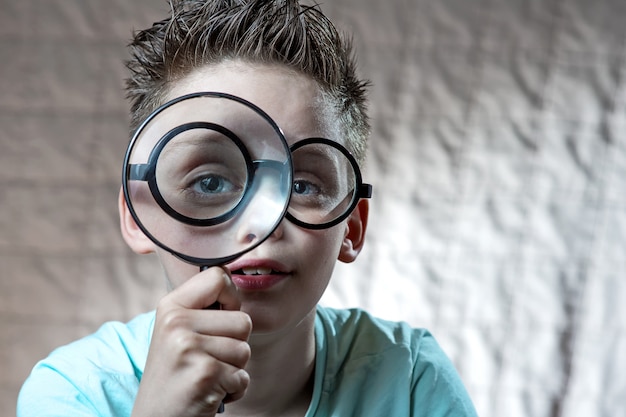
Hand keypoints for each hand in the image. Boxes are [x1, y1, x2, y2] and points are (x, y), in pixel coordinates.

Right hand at [131, 267, 251, 416]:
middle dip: (235, 344)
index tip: (218, 318)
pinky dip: (233, 390)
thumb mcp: (177, 332)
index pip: (219, 276)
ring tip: (207, 376)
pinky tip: (209, 392)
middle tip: (207, 359)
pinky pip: (243, 377)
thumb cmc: (176, 374)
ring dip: (233, 369)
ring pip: (245, 350)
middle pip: (243, 320)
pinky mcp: (205, 374)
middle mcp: (176, 323)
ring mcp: (188, 348)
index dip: (231, 298)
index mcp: (170, 306)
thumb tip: (233, 277)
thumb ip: (202, 306)